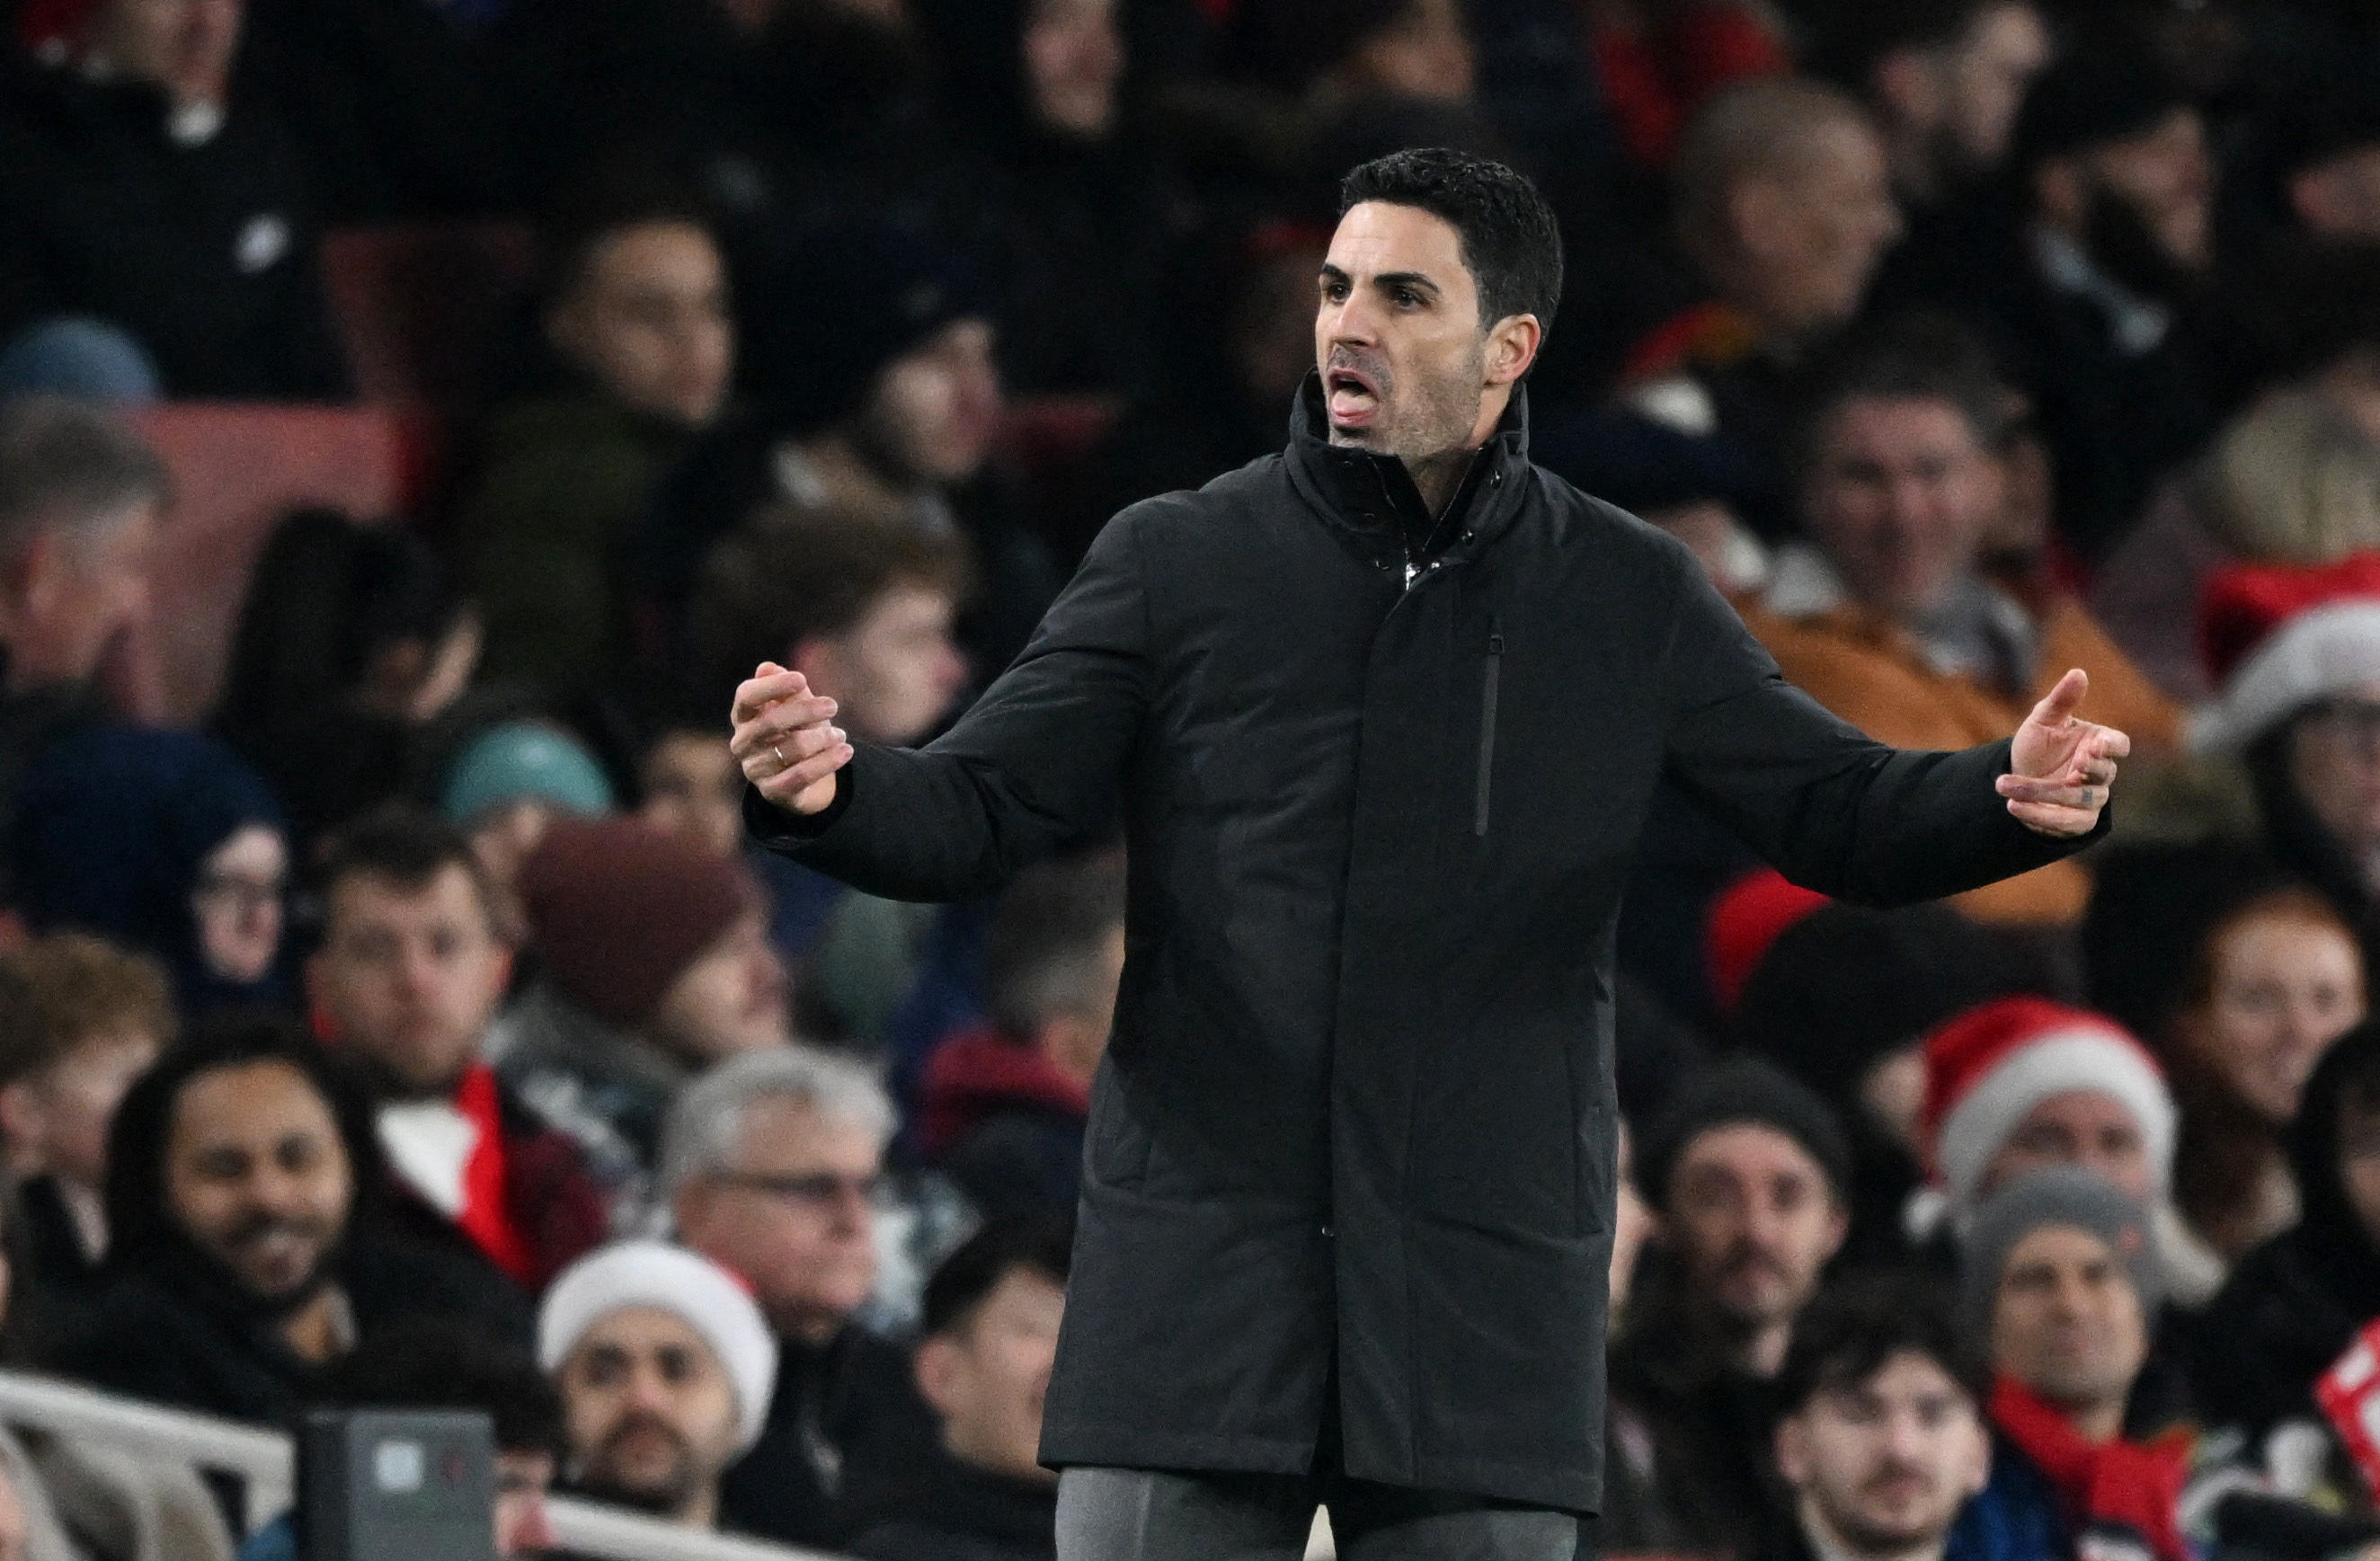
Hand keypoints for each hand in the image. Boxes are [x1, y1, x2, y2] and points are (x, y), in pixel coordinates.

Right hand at [731, 663, 852, 815]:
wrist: (807, 774)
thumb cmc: (798, 730)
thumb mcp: (797, 706)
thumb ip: (787, 689)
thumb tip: (767, 668)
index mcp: (743, 716)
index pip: (746, 696)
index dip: (771, 686)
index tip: (801, 679)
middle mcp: (742, 742)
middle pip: (770, 722)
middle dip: (805, 711)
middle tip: (833, 706)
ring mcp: (754, 769)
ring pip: (791, 749)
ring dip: (822, 739)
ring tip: (841, 735)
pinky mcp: (771, 791)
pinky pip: (801, 775)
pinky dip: (827, 761)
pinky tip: (845, 751)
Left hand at [1998, 668, 2130, 838]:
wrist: (2016, 779)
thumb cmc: (2037, 746)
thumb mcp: (2042, 720)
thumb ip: (2061, 700)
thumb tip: (2078, 672)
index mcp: (2098, 744)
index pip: (2119, 745)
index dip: (2111, 747)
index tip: (2094, 745)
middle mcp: (2099, 774)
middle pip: (2103, 774)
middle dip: (2089, 770)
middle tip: (2073, 765)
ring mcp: (2091, 800)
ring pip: (2080, 800)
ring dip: (2043, 793)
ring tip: (2007, 786)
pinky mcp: (2076, 822)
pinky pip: (2068, 823)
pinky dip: (2040, 816)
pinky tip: (2014, 806)